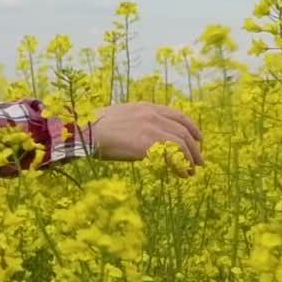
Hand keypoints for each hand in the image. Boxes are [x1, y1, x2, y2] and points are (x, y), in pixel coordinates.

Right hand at [87, 102, 203, 173]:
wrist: (83, 131)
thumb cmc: (92, 128)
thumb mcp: (118, 117)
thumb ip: (134, 122)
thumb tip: (140, 135)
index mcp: (145, 107)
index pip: (177, 115)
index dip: (191, 127)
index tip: (198, 137)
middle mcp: (152, 115)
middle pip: (183, 130)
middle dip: (194, 146)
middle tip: (198, 160)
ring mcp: (151, 129)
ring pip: (182, 143)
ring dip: (190, 158)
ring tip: (191, 170)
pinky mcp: (148, 144)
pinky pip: (172, 155)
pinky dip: (180, 166)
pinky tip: (181, 174)